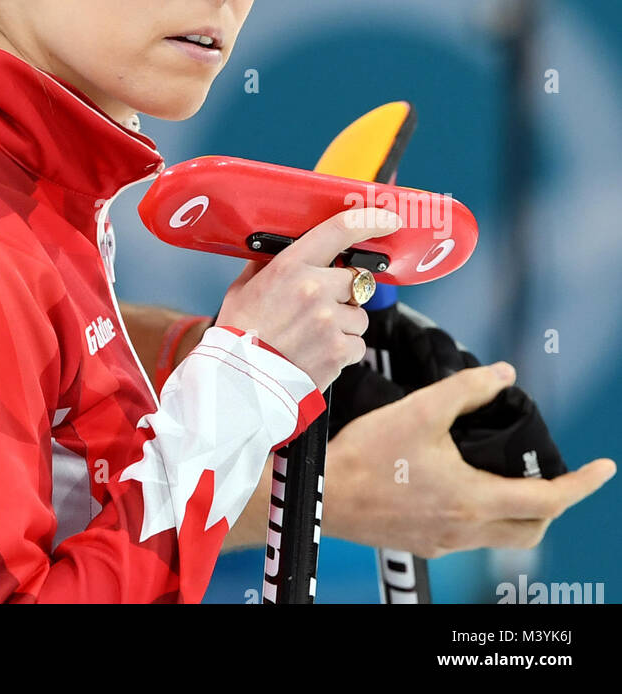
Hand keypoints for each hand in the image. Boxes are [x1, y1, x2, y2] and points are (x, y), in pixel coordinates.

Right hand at [215, 206, 400, 393]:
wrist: (239, 381)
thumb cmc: (238, 334)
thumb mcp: (244, 288)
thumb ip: (267, 266)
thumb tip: (278, 251)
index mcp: (291, 266)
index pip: (338, 231)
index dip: (369, 221)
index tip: (388, 219)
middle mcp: (315, 288)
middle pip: (354, 280)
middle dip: (342, 294)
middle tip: (318, 310)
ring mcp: (329, 320)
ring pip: (359, 316)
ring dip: (344, 325)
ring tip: (314, 337)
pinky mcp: (339, 350)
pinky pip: (358, 344)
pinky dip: (344, 351)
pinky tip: (319, 354)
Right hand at [323, 362, 616, 556]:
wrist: (324, 496)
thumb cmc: (367, 456)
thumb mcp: (419, 411)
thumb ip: (465, 390)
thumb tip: (505, 374)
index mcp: (474, 499)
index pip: (549, 500)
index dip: (582, 483)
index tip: (603, 468)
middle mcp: (466, 529)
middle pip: (532, 529)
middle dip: (554, 505)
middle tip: (557, 477)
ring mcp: (445, 541)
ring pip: (502, 535)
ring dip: (519, 511)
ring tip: (511, 477)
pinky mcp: (424, 542)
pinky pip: (470, 536)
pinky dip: (484, 514)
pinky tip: (461, 485)